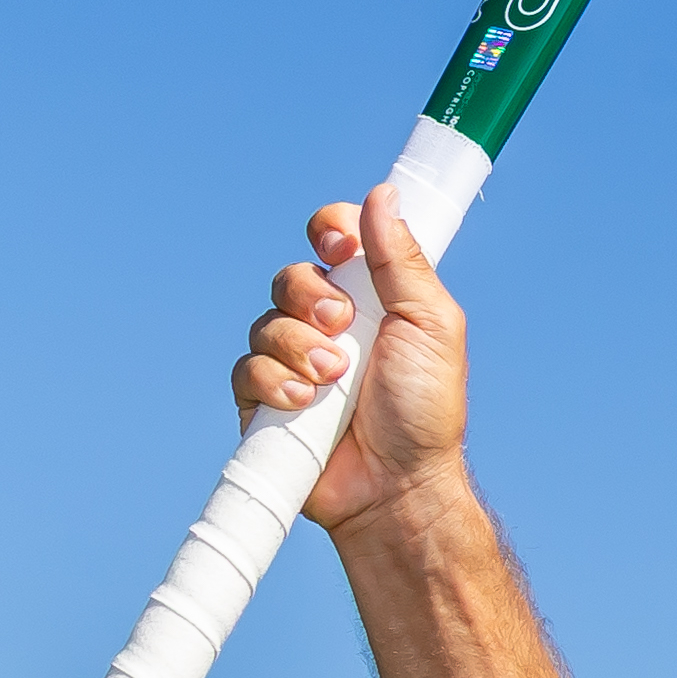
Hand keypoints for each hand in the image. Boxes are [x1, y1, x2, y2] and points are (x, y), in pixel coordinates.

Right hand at [237, 185, 475, 543]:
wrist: (398, 482)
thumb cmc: (425, 408)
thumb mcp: (431, 325)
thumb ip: (402, 261)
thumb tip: (382, 194)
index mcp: (371, 296)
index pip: (334, 238)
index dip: (329, 231)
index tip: (339, 247)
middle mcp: (327, 322)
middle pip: (290, 276)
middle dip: (311, 298)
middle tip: (342, 327)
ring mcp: (293, 360)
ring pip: (264, 321)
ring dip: (298, 347)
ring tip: (333, 381)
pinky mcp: (264, 398)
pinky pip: (245, 368)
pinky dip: (275, 382)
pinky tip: (306, 404)